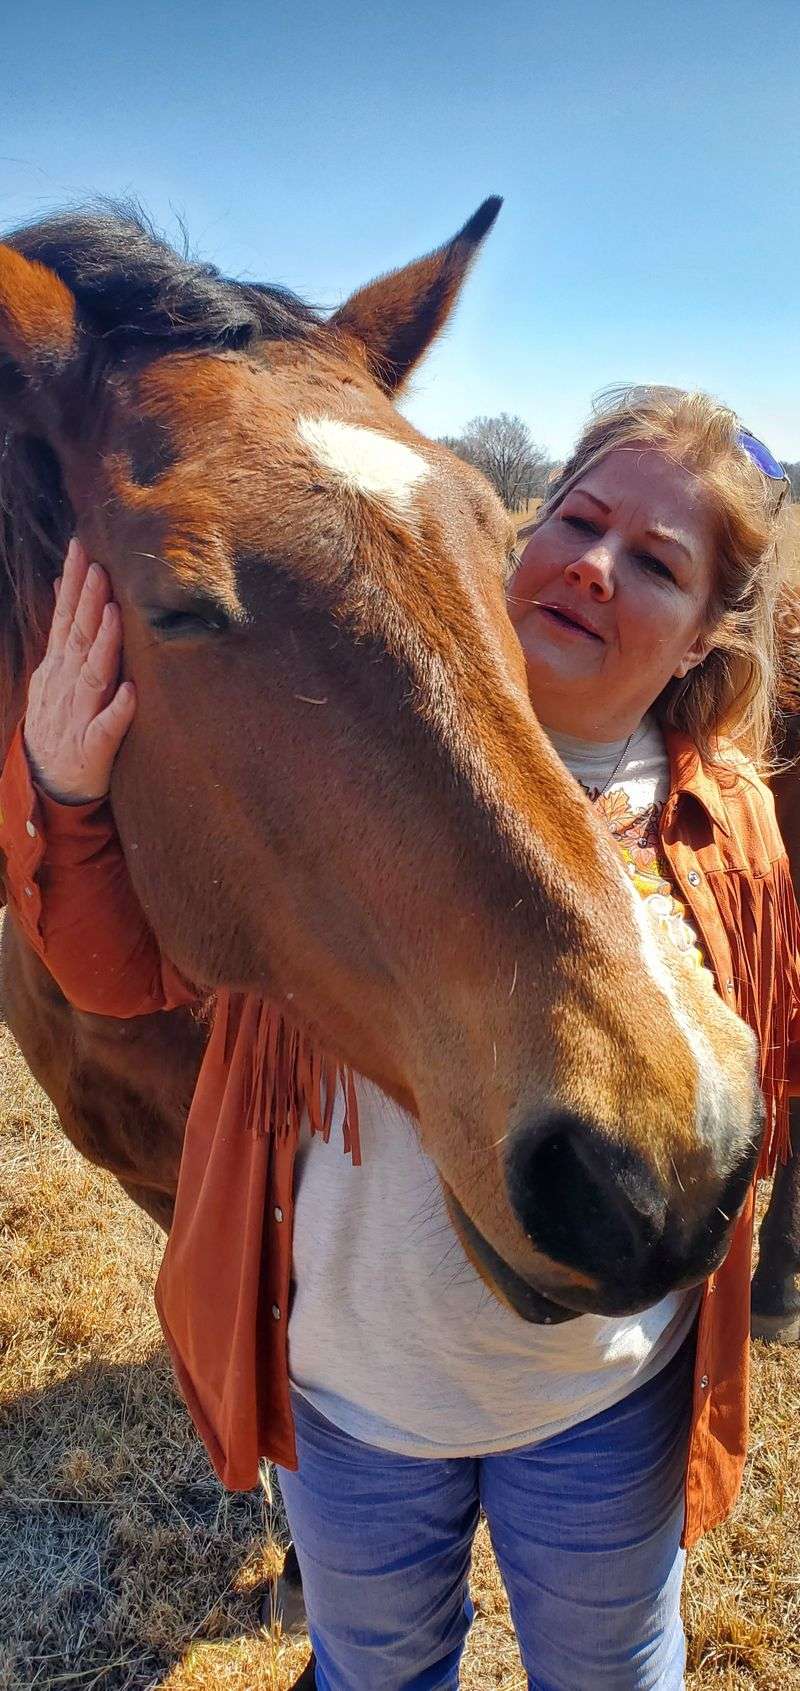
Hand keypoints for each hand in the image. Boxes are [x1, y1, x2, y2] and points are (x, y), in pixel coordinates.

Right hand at [23, 538, 136, 803]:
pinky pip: (107, 729)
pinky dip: (118, 711)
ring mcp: (77, 718)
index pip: (64, 619)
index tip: (82, 547)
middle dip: (86, 602)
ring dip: (102, 645)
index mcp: (58, 669)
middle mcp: (65, 688)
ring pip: (91, 677)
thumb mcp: (54, 674)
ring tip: (112, 614)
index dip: (73, 584)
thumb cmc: (60, 724)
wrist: (46, 786)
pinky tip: (132, 692)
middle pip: (76, 639)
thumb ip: (64, 633)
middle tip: (99, 566)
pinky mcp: (93, 750)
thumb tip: (67, 586)